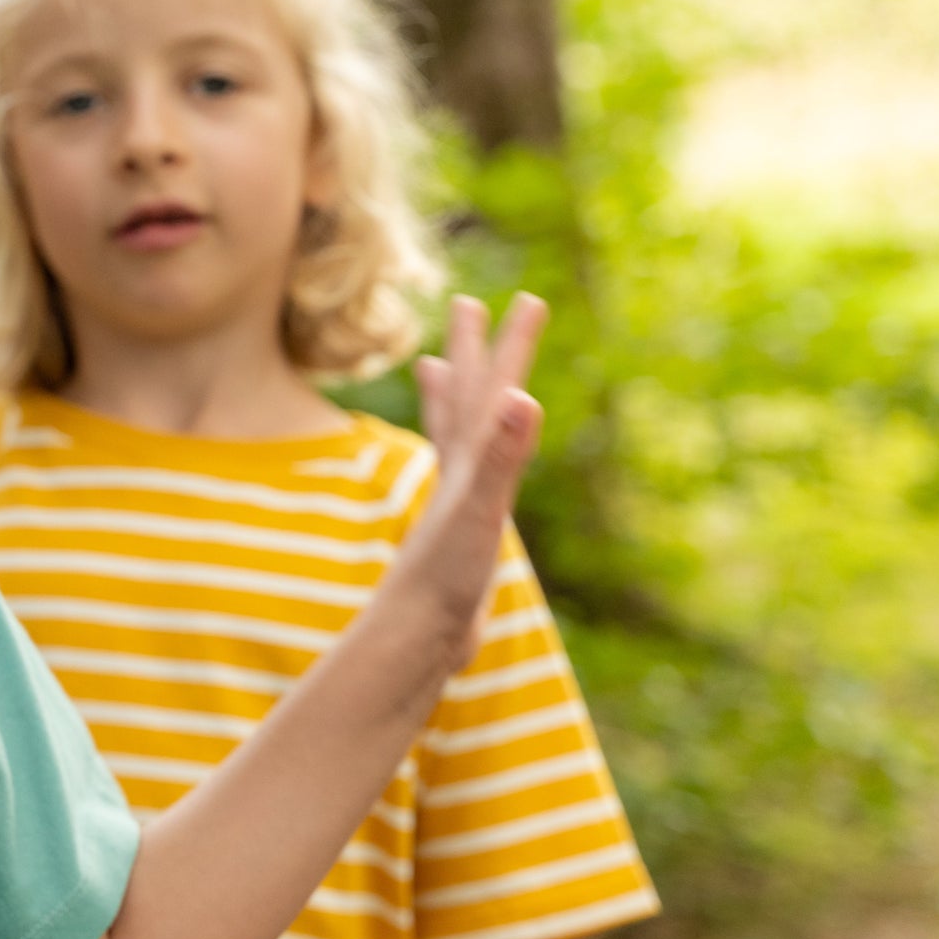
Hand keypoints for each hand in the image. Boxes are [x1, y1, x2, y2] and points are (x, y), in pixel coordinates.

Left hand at [403, 293, 547, 665]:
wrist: (413, 640)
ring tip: (436, 364)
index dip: (511, 347)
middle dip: (474, 350)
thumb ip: (500, 456)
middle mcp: (458, 475)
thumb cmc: (442, 580)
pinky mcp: (457, 535)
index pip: (493, 391)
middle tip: (469, 302)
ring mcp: (455, 504)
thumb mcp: (479, 510)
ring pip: (453, 436)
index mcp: (467, 463)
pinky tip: (461, 465)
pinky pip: (461, 481)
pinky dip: (462, 461)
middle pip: (466, 398)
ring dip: (452, 397)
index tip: (524, 299)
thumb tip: (523, 397)